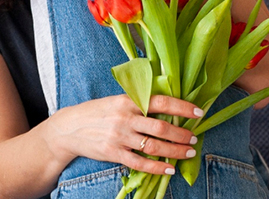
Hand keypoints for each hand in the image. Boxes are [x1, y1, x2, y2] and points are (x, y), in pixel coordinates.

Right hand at [48, 94, 201, 175]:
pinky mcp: (114, 153)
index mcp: (129, 100)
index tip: (198, 111)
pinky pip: (140, 163)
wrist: (70, 128)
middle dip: (182, 133)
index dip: (182, 106)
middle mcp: (126, 117)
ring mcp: (120, 136)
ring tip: (188, 152)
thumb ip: (138, 101)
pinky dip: (157, 167)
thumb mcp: (117, 99)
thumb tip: (166, 103)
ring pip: (154, 146)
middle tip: (194, 137)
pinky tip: (169, 169)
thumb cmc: (98, 111)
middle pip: (161, 127)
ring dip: (175, 151)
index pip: (161, 101)